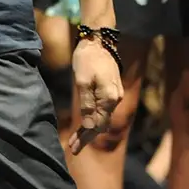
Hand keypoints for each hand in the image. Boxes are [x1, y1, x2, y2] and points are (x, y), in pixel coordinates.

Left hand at [68, 38, 122, 154]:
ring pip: (102, 118)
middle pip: (101, 125)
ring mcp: (114, 95)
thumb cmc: (87, 59)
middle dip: (87, 137)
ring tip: (76, 140)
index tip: (74, 148)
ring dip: (90, 130)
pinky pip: (103, 110)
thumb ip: (87, 104)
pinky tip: (86, 123)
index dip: (85, 138)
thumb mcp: (82, 81)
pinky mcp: (111, 90)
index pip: (97, 125)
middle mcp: (115, 100)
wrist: (98, 41)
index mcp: (109, 99)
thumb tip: (90, 126)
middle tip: (73, 148)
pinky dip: (93, 118)